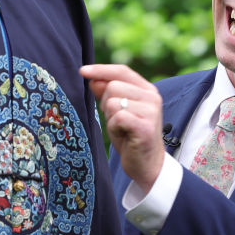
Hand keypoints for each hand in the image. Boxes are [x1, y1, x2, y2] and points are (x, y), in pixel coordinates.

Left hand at [80, 63, 165, 192]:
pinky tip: (124, 136)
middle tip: (116, 120)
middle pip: (113, 86)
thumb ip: (106, 94)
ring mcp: (151, 111)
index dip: (101, 70)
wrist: (146, 164)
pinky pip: (117, 117)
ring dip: (110, 118)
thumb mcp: (116, 112)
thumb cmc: (130, 137)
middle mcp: (152, 97)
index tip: (82, 71)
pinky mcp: (146, 126)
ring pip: (112, 102)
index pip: (121, 71)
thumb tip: (92, 78)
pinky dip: (114, 128)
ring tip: (121, 129)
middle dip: (105, 103)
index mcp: (147, 89)